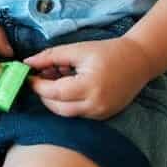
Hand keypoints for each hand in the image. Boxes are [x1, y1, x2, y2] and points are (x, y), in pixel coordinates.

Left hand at [25, 35, 159, 119]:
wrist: (138, 61)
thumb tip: (28, 63)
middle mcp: (96, 105)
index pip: (55, 93)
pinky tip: (69, 86)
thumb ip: (50, 57)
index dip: (38, 85)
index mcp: (90, 86)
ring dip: (55, 99)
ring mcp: (101, 113)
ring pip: (67, 113)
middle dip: (44, 94)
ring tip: (56, 78)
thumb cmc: (107, 52)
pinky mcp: (103, 116)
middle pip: (58, 108)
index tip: (28, 76)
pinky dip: (68, 102)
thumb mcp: (77, 50)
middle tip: (39, 78)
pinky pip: (78, 113)